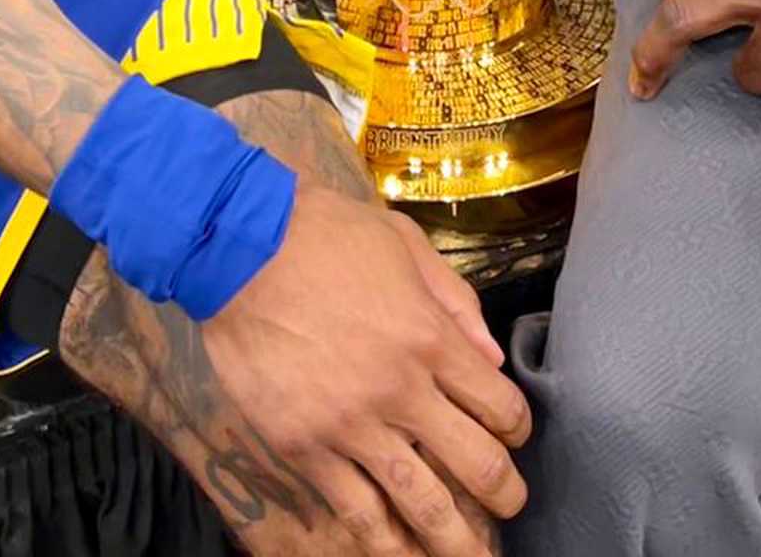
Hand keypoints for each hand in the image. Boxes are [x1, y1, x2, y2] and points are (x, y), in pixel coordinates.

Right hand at [203, 184, 528, 554]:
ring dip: (454, 540)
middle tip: (510, 507)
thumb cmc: (328, 235)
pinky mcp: (304, 449)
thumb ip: (454, 299)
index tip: (514, 435)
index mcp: (431, 337)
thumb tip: (491, 357)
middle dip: (504, 495)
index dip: (517, 428)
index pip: (499, 405)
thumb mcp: (405, 242)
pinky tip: (399, 553)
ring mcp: (352, 426)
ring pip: (420, 503)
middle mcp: (401, 390)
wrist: (243, 248)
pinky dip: (382, 541)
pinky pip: (354, 510)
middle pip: (475, 465)